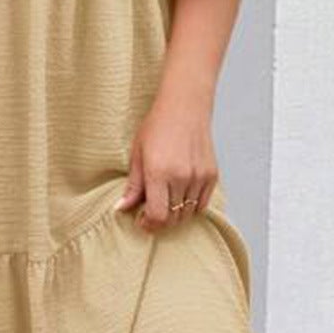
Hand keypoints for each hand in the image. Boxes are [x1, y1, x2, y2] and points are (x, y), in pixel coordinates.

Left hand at [114, 96, 217, 233]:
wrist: (185, 107)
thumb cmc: (158, 127)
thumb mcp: (137, 155)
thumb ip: (133, 186)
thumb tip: (122, 208)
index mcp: (159, 172)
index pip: (157, 215)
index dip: (148, 224)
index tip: (142, 221)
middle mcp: (181, 177)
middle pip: (173, 218)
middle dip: (160, 221)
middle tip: (151, 213)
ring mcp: (199, 177)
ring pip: (187, 213)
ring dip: (175, 214)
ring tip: (165, 201)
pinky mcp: (212, 175)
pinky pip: (202, 204)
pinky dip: (191, 207)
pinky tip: (180, 196)